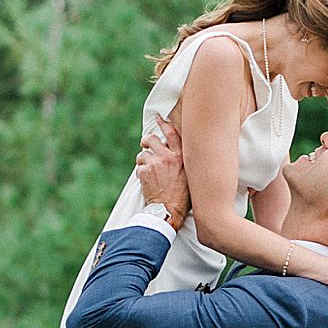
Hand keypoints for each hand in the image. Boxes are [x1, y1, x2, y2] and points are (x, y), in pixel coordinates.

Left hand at [135, 113, 189, 228]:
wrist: (169, 210)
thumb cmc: (182, 196)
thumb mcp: (189, 175)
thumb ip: (182, 161)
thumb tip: (173, 151)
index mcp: (180, 157)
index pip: (171, 133)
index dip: (163, 123)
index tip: (158, 117)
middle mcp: (167, 157)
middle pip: (151, 139)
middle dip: (146, 141)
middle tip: (145, 144)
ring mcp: (155, 164)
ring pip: (142, 154)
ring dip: (143, 161)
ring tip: (148, 171)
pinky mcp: (144, 172)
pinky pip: (138, 167)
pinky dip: (141, 173)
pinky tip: (147, 181)